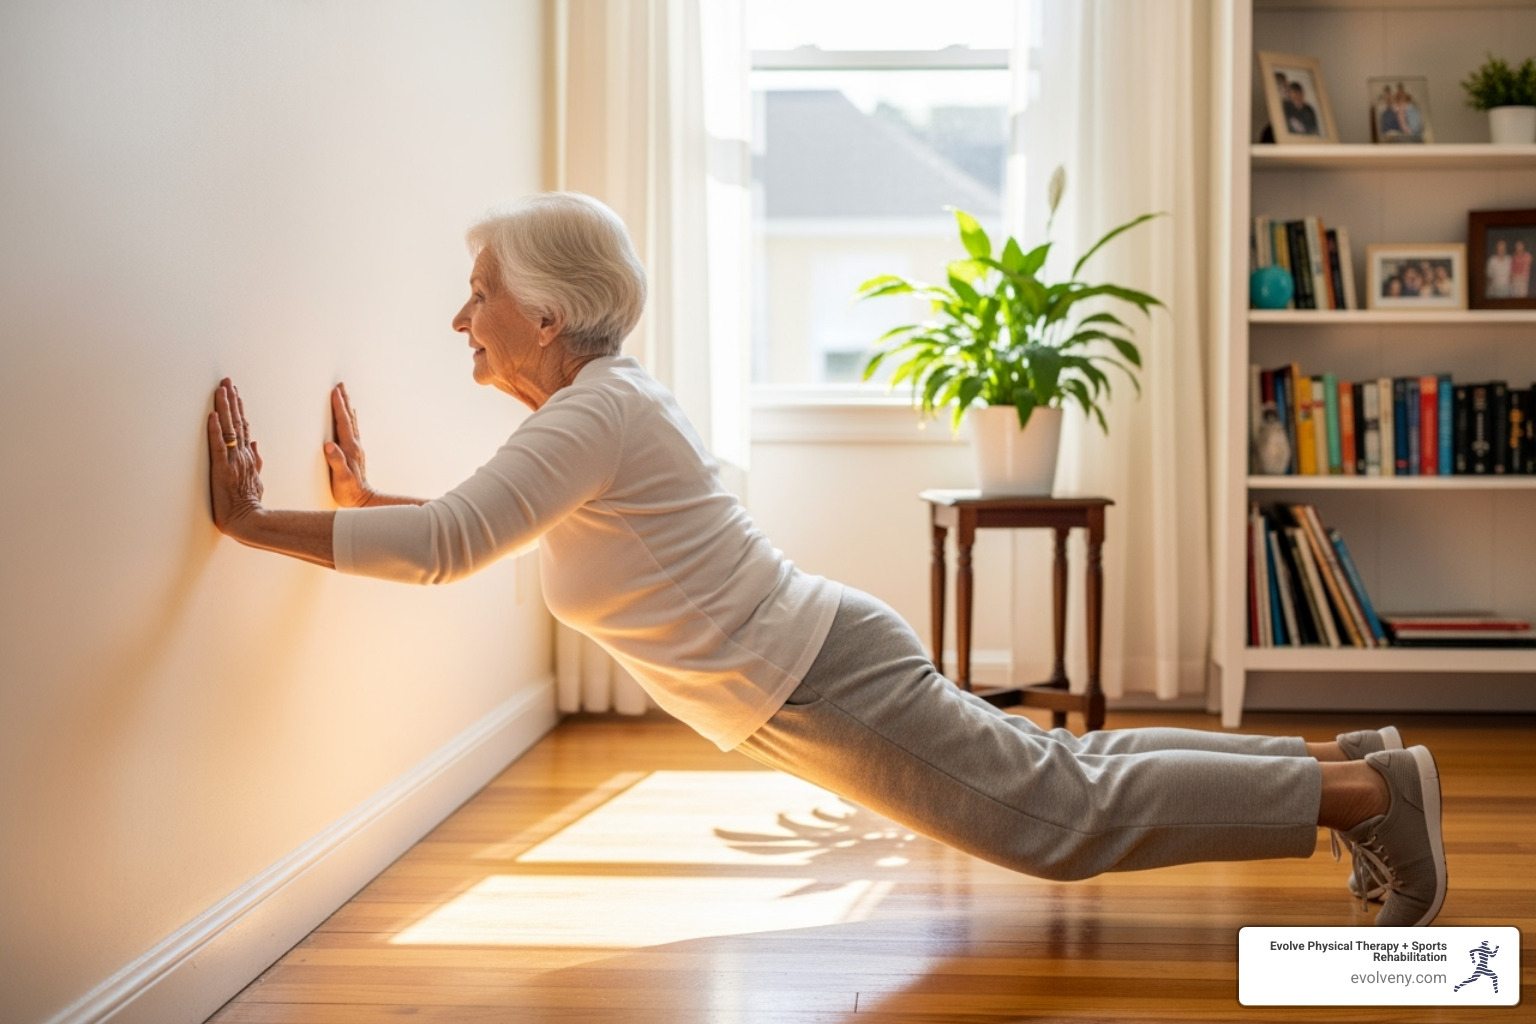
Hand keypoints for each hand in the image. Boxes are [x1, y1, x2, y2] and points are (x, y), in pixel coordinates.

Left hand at [207, 378, 263, 533]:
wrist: (248, 520)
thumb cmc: (249, 504)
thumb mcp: (257, 480)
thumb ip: (256, 461)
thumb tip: (256, 443)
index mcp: (249, 457)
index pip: (243, 428)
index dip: (238, 409)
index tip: (235, 392)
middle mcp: (242, 455)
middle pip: (237, 422)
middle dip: (231, 401)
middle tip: (227, 382)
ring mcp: (233, 461)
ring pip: (229, 429)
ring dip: (225, 408)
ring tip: (222, 390)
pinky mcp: (222, 469)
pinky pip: (219, 445)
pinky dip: (215, 430)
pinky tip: (213, 415)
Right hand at [324, 382, 375, 507]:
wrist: (362, 500)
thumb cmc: (349, 491)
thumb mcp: (341, 479)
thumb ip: (336, 462)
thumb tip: (329, 445)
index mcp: (350, 448)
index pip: (343, 423)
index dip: (338, 406)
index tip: (334, 391)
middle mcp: (355, 445)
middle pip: (348, 418)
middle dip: (344, 400)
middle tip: (340, 385)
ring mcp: (356, 448)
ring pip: (351, 422)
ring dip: (347, 407)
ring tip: (344, 394)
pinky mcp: (354, 452)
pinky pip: (351, 430)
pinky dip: (349, 419)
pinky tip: (349, 416)